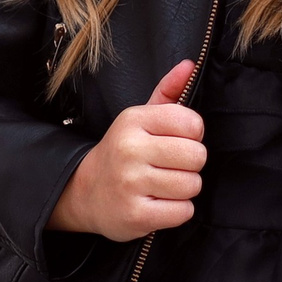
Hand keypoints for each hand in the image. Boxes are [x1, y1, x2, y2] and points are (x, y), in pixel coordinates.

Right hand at [48, 60, 204, 240]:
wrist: (84, 191)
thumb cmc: (124, 152)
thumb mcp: (140, 118)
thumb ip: (168, 92)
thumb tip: (190, 65)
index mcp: (133, 120)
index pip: (192, 123)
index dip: (193, 135)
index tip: (177, 140)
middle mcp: (130, 149)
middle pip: (197, 156)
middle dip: (191, 164)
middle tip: (171, 166)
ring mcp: (131, 184)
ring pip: (192, 185)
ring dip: (185, 189)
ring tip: (164, 185)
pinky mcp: (136, 215)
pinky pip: (183, 212)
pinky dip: (178, 211)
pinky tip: (160, 203)